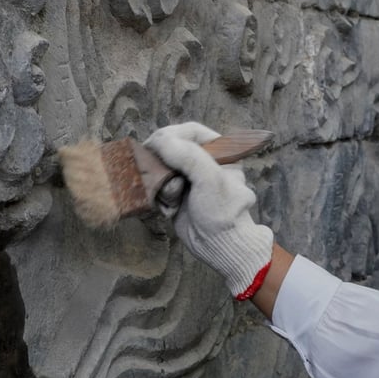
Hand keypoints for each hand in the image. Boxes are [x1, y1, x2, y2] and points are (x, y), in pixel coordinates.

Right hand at [144, 122, 273, 298]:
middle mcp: (202, 162)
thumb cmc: (223, 212)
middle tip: (157, 172)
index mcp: (219, 152)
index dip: (171, 134)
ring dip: (162, 182)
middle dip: (163, 162)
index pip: (190, 131)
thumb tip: (160, 141)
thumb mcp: (210, 179)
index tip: (155, 143)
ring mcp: (187, 178)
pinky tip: (170, 207)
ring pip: (161, 168)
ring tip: (173, 197)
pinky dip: (160, 196)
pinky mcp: (175, 194)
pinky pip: (158, 186)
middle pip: (171, 148)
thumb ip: (188, 156)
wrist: (218, 246)